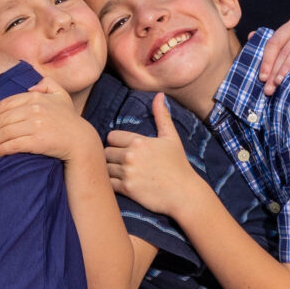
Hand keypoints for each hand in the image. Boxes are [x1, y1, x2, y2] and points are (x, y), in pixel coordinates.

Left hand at [0, 81, 97, 164]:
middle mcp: (35, 110)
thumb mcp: (61, 95)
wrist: (81, 141)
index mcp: (36, 97)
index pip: (5, 104)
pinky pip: (13, 145)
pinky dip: (1, 149)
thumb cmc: (68, 119)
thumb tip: (31, 86)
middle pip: (2, 119)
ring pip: (5, 133)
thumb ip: (47, 83)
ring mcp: (36, 125)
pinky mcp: (37, 141)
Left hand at [103, 95, 216, 218]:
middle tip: (123, 162)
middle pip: (106, 152)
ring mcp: (127, 173)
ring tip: (122, 172)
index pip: (111, 137)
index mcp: (139, 141)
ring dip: (110, 170)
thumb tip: (159, 95)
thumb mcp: (171, 138)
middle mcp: (130, 156)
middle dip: (112, 156)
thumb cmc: (178, 165)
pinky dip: (111, 183)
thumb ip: (162, 116)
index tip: (125, 149)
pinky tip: (121, 183)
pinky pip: (108, 183)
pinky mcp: (126, 189)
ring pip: (104, 167)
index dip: (117, 143)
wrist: (184, 193)